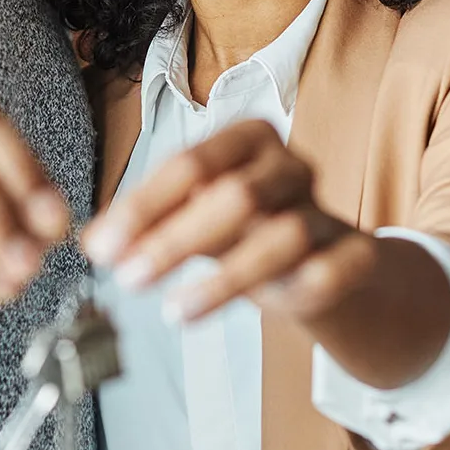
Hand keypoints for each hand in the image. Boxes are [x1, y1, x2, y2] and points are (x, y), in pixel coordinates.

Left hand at [82, 120, 373, 321]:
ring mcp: (326, 208)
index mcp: (247, 138)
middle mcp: (289, 165)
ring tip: (176, 310)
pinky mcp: (356, 254)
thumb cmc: (249, 227)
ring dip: (225, 277)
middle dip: (175, 240)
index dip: (143, 206)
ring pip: (282, 236)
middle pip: (235, 195)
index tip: (104, 247)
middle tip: (129, 277)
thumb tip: (93, 241)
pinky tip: (266, 309)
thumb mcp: (196, 215)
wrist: (327, 259)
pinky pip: (332, 270)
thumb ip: (148, 223)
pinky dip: (299, 289)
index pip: (189, 163)